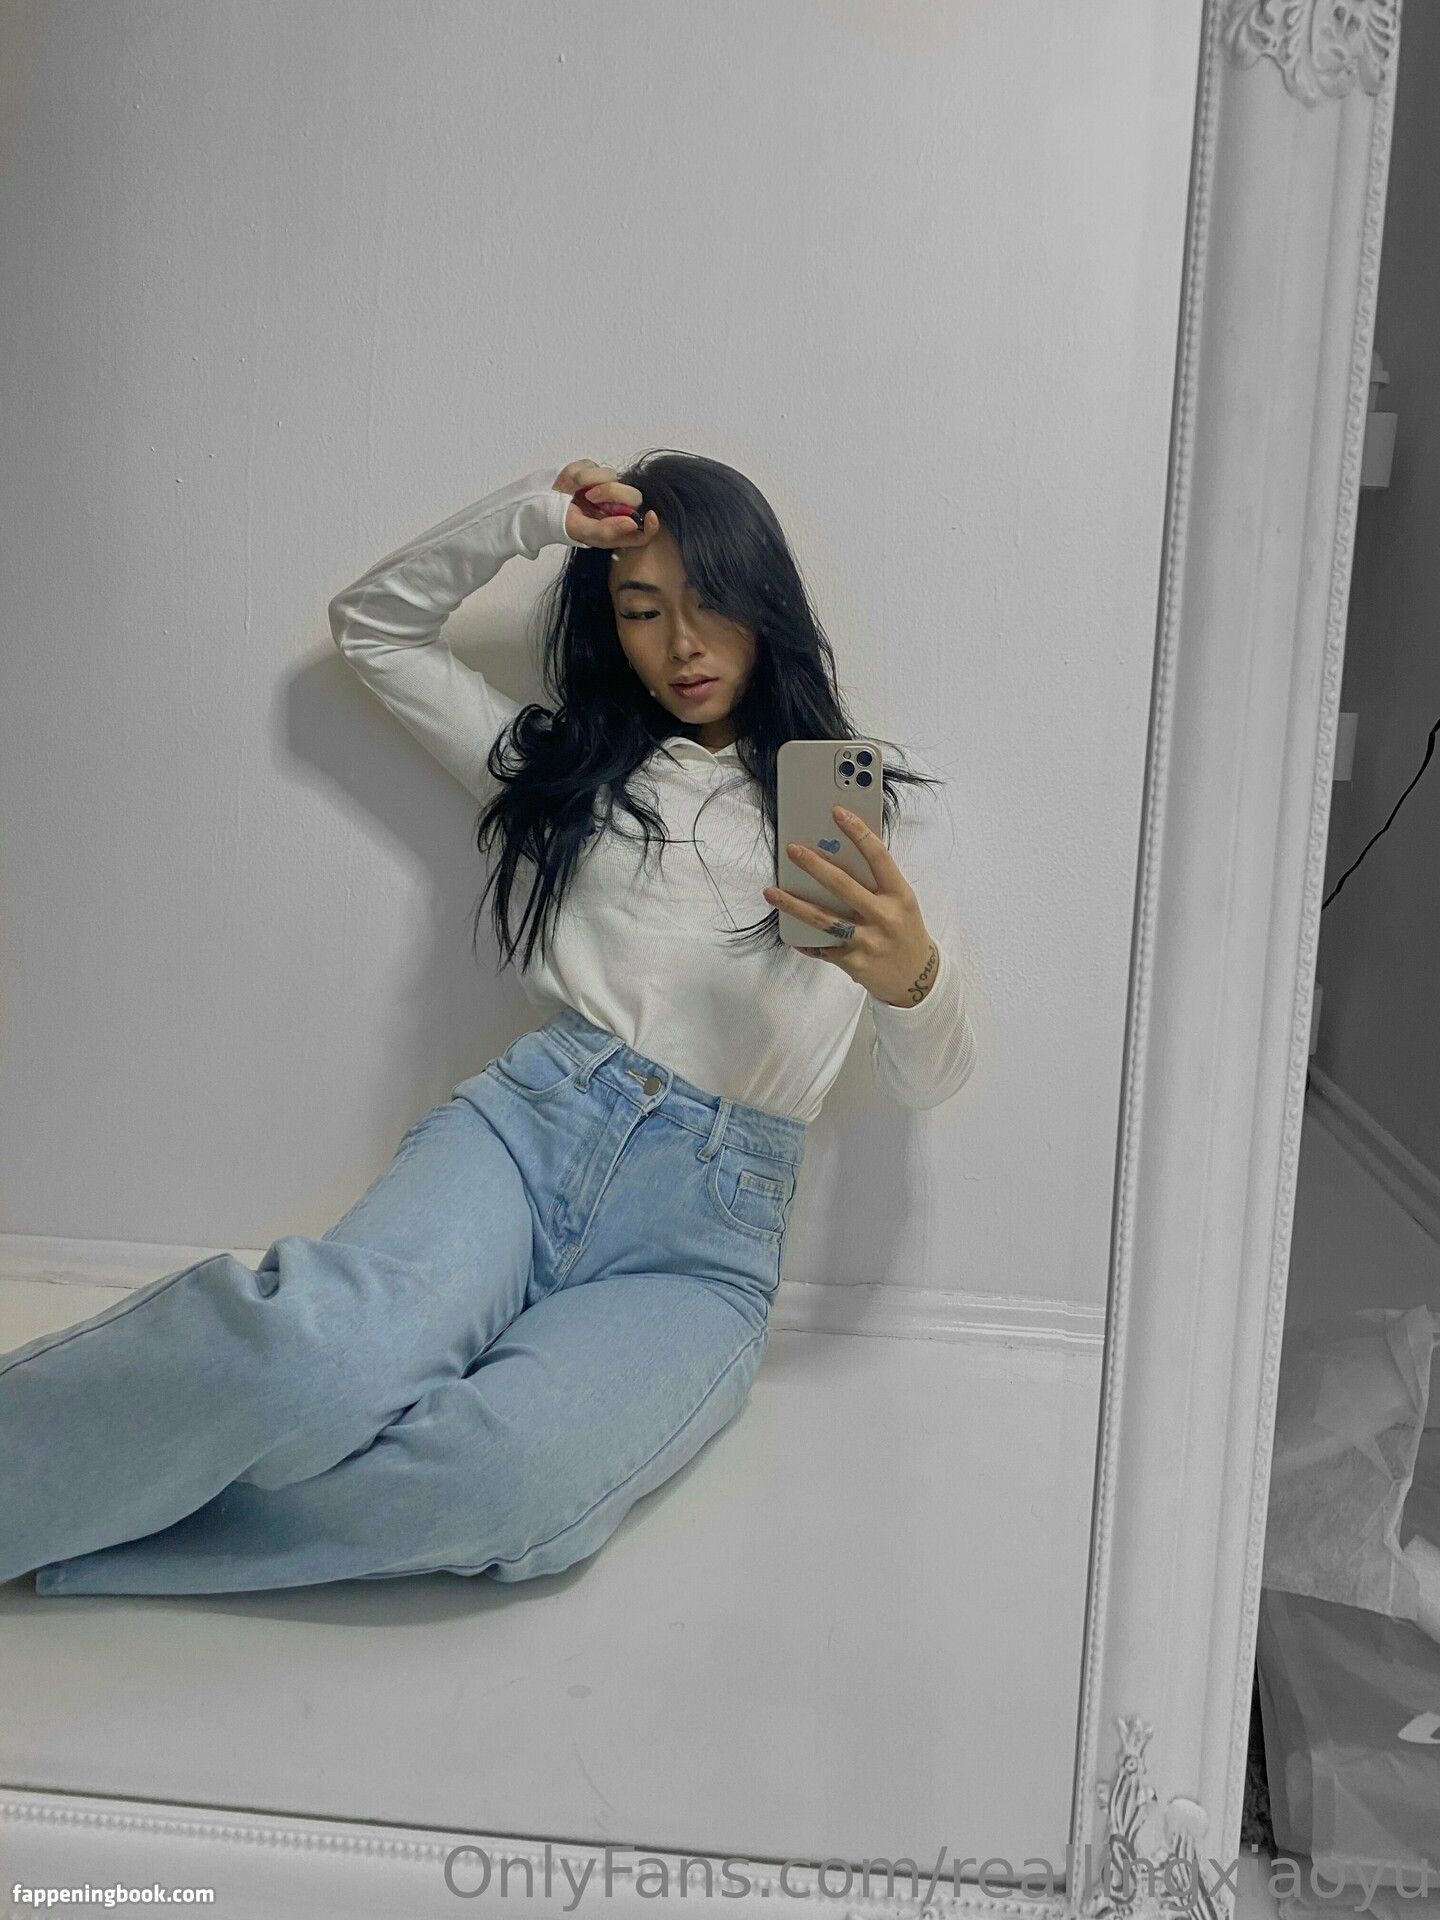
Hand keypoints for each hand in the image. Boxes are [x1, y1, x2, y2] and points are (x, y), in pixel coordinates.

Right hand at [552, 459, 660, 548]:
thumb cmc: (564, 523)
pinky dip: (577, 473)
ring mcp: (607, 489)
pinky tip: (569, 484)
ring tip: (571, 491)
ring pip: (612, 475)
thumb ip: (606, 531)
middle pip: (634, 497)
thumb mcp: (582, 531)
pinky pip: (593, 466)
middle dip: (612, 492)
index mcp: (617, 530)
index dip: (651, 526)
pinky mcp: (595, 473)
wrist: (541, 505)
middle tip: (590, 497)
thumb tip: (632, 523)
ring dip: (587, 481)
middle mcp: (616, 510)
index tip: (651, 515)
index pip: (644, 531)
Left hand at [762, 805, 940, 1007]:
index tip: (838, 812)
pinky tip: (788, 929)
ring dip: (793, 904)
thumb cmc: (905, 931)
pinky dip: (804, 940)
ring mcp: (868, 941)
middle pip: (843, 886)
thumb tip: (837, 854)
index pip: (878, 857)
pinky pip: (822, 948)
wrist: (917, 979)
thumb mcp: (901, 903)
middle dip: (814, 865)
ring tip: (771, 892)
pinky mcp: (854, 962)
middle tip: (792, 850)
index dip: (858, 832)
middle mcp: (884, 917)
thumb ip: (877, 882)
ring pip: (823, 919)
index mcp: (900, 895)